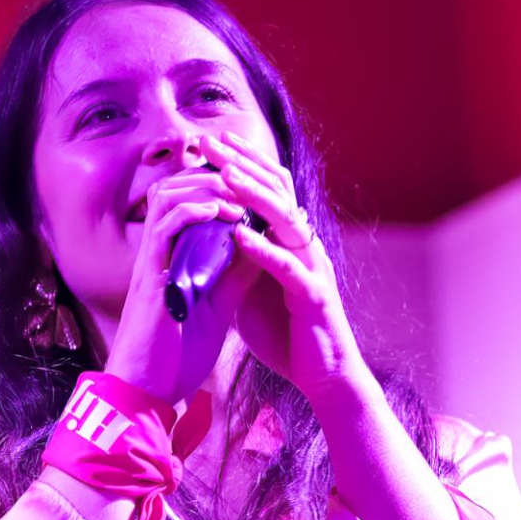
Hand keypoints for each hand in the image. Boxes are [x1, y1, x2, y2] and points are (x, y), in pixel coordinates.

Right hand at [99, 158, 251, 404]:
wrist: (149, 393)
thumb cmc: (177, 356)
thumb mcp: (218, 306)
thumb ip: (235, 275)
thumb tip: (263, 242)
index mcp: (168, 258)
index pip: (182, 200)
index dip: (212, 185)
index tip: (246, 188)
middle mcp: (155, 253)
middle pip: (172, 187)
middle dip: (209, 177)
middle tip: (244, 184)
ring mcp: (149, 263)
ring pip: (166, 197)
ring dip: (203, 189)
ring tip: (236, 196)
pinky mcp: (148, 279)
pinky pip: (164, 230)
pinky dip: (192, 213)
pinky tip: (220, 214)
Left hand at [189, 131, 370, 407]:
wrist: (321, 378)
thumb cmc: (286, 334)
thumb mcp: (250, 290)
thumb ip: (233, 262)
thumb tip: (199, 240)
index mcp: (288, 241)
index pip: (267, 189)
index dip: (240, 162)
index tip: (208, 143)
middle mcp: (304, 246)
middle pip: (277, 191)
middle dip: (241, 163)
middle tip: (208, 141)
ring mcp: (312, 267)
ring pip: (286, 220)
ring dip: (255, 196)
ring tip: (225, 174)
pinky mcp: (314, 296)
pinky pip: (290, 268)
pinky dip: (265, 250)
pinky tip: (241, 237)